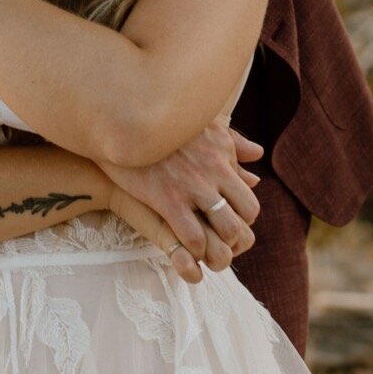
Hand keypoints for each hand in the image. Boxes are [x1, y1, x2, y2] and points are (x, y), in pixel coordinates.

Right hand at [97, 117, 261, 274]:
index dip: (241, 220)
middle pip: (245, 216)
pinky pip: (193, 237)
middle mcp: (213, 171)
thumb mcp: (202, 126)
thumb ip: (231, 142)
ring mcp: (191, 186)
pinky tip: (182, 247)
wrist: (115, 123)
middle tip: (215, 239)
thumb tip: (257, 153)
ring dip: (219, 246)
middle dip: (235, 235)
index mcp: (221, 155)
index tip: (224, 223)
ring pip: (227, 230)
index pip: (250, 200)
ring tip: (204, 249)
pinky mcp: (166, 198)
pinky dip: (194, 250)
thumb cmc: (159, 126)